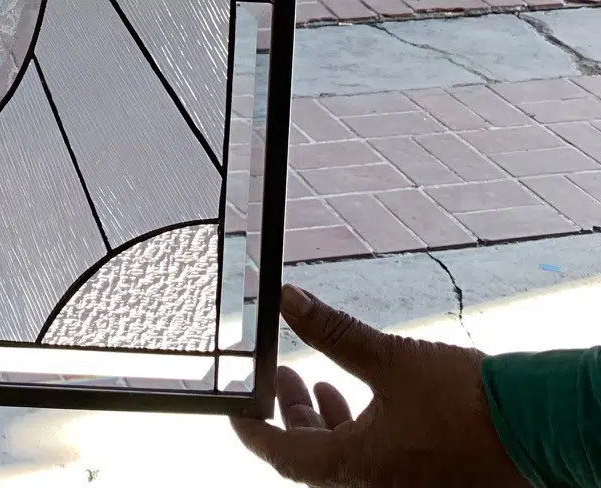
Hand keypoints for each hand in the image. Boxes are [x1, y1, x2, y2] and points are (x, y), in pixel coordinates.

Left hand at [233, 285, 526, 485]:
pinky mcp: (427, 482)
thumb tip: (287, 300)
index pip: (285, 458)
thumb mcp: (390, 358)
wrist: (533, 431)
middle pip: (315, 461)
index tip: (237, 409)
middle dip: (294, 418)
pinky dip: (362, 433)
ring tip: (318, 383)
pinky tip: (368, 401)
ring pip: (348, 462)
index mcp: (359, 469)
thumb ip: (334, 331)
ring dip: (328, 423)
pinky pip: (378, 463)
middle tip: (284, 378)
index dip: (255, 432)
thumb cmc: (464, 401)